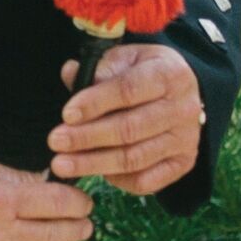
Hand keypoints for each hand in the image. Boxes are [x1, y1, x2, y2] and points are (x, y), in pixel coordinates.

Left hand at [48, 42, 203, 195]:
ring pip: (135, 158)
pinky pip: (146, 181)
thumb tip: (69, 73)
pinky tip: (95, 173)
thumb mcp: (124, 60)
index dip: (95, 103)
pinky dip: (118, 180)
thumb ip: (97, 69)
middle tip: (55, 142)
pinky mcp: (183, 163)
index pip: (128, 90)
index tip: (66, 114)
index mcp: (169, 74)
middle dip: (87, 138)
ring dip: (94, 163)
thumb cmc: (142, 72)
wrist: (178, 92)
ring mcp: (186, 139)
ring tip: (63, 164)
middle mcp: (183, 108)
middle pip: (130, 129)